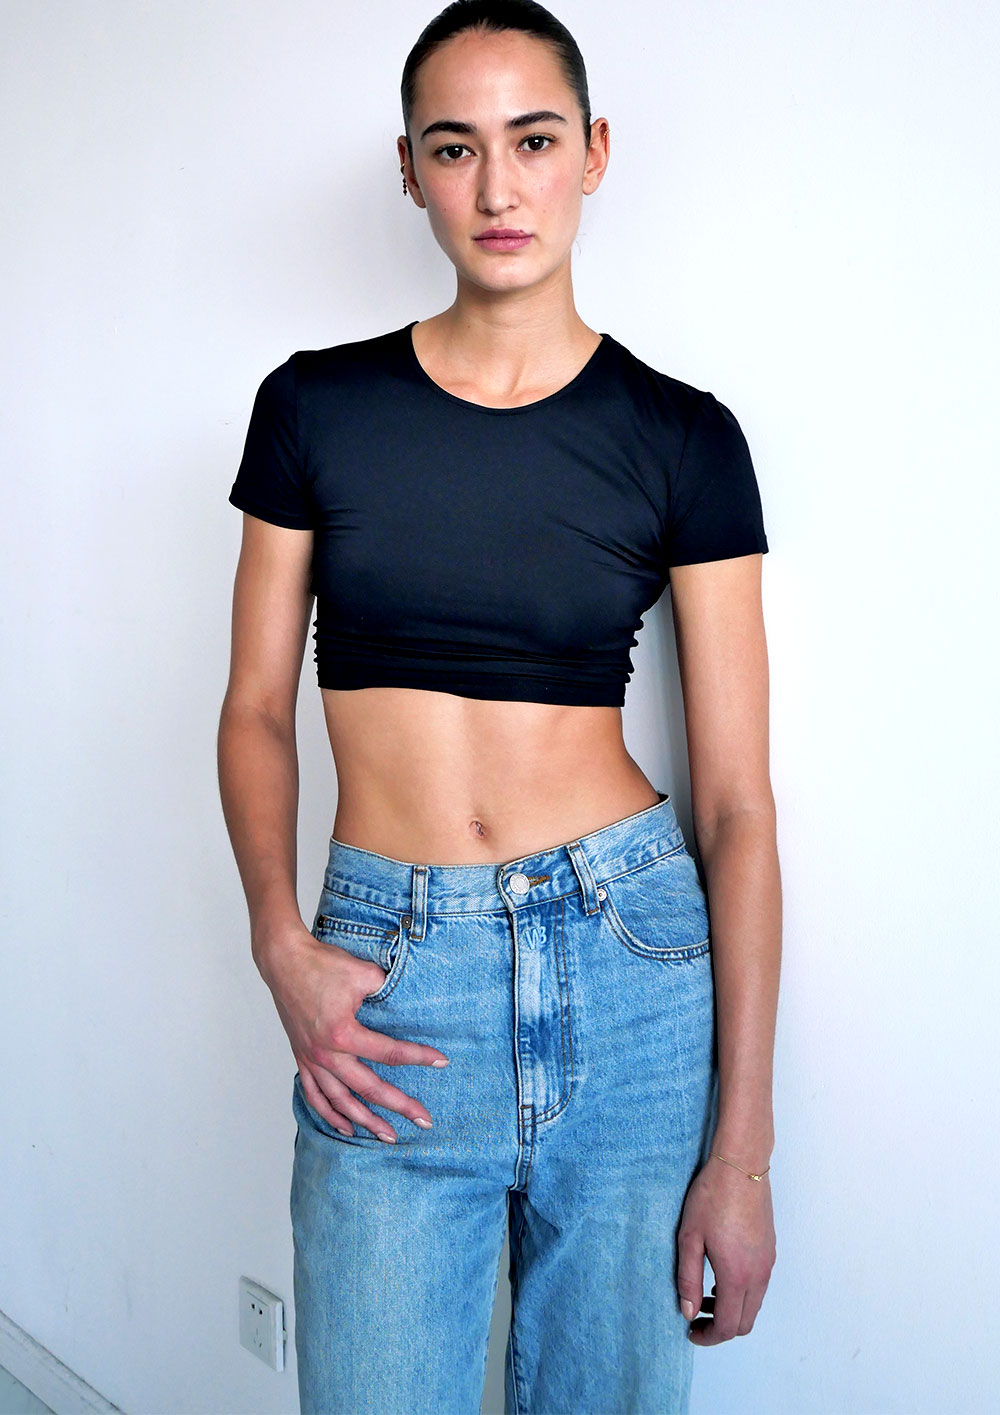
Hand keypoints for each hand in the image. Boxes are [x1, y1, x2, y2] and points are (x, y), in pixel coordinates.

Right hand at [256, 922, 448, 1141]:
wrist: (284, 961)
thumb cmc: (323, 964)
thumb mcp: (364, 974)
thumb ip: (388, 991)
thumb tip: (408, 1001)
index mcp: (344, 1034)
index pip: (390, 1053)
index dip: (419, 1057)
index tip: (441, 1062)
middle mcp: (326, 1054)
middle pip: (369, 1089)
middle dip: (399, 1106)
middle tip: (424, 1120)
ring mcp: (312, 1059)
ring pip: (341, 1102)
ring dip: (366, 1121)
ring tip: (388, 1135)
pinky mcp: (302, 1058)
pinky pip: (315, 1096)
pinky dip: (330, 1114)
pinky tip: (346, 1127)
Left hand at [676, 1153, 775, 1342]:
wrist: (741, 1165)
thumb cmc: (712, 1196)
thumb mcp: (689, 1237)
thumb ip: (688, 1278)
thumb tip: (688, 1311)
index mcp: (737, 1275)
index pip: (728, 1326)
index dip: (709, 1337)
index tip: (691, 1331)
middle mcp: (759, 1274)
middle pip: (745, 1322)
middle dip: (721, 1327)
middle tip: (697, 1317)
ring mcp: (768, 1262)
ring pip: (754, 1304)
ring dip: (732, 1309)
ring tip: (705, 1294)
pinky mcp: (771, 1250)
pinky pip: (759, 1286)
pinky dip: (742, 1293)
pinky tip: (721, 1274)